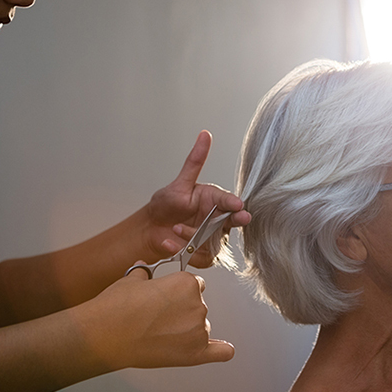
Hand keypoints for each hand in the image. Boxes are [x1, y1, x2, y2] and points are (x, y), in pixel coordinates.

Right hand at [85, 268, 234, 370]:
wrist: (105, 335)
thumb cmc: (116, 307)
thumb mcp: (131, 280)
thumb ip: (144, 274)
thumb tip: (143, 269)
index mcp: (186, 283)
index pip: (194, 285)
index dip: (179, 292)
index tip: (167, 298)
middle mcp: (197, 305)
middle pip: (198, 306)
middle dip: (181, 311)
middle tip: (156, 317)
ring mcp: (198, 330)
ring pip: (201, 327)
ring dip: (187, 330)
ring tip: (159, 334)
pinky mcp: (194, 354)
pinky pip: (220, 352)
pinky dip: (220, 350)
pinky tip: (221, 349)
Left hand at [145, 130, 250, 267]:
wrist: (151, 229)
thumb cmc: (167, 204)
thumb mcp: (180, 183)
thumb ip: (194, 161)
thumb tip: (205, 134)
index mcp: (215, 200)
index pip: (229, 201)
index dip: (234, 203)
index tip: (238, 204)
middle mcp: (218, 219)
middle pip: (232, 222)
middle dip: (235, 220)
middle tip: (240, 218)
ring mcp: (212, 238)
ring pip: (214, 241)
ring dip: (195, 236)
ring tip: (175, 229)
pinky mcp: (204, 255)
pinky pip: (202, 257)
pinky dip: (185, 251)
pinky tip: (169, 244)